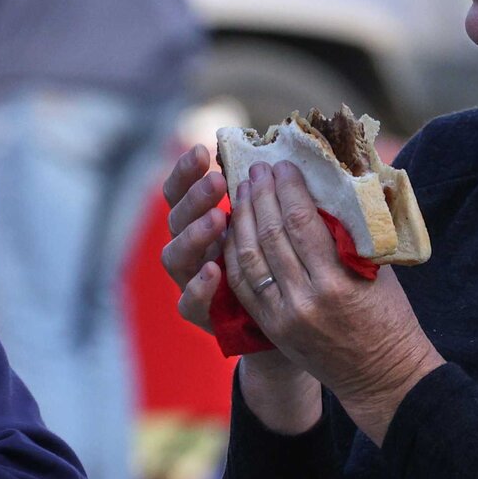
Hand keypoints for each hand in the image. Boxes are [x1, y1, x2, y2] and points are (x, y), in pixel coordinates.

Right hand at [161, 145, 318, 432]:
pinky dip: (198, 288)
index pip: (182, 188)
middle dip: (194, 195)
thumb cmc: (301, 266)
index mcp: (205, 217)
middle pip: (175, 216)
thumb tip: (288, 158)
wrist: (302, 329)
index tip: (205, 149)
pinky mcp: (204, 315)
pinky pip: (189, 304)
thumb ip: (278, 201)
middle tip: (218, 179)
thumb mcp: (289, 229)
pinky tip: (213, 271)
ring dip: (194, 235)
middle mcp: (194, 247)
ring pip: (176, 256)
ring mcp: (194, 282)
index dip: (187, 170)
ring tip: (217, 218)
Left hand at [223, 160, 443, 442]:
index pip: (303, 224)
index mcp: (338, 283)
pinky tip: (234, 228)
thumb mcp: (378, 271)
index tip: (283, 166)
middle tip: (258, 169)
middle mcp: (305, 300)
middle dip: (262, 197)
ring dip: (243, 219)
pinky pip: (244, 283)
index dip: (289, 190)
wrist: (382, 376)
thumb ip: (351, 235)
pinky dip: (235, 252)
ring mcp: (283, 316)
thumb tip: (329, 188)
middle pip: (272, 236)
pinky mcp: (271, 327)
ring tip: (242, 191)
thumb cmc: (390, 317)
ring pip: (251, 257)